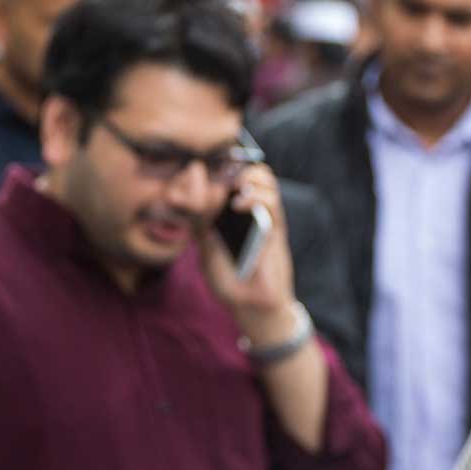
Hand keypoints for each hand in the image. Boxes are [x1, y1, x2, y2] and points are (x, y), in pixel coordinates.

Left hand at [201, 163, 296, 336]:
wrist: (250, 304)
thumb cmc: (227, 279)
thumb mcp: (204, 248)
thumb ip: (202, 221)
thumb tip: (200, 193)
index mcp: (223, 212)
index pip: (219, 177)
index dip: (208, 168)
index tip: (194, 167)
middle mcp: (243, 209)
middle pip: (244, 169)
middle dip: (232, 165)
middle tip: (219, 172)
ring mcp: (261, 216)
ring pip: (263, 178)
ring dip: (248, 176)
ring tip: (234, 189)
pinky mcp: (276, 228)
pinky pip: (272, 202)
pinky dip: (257, 196)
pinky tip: (241, 203)